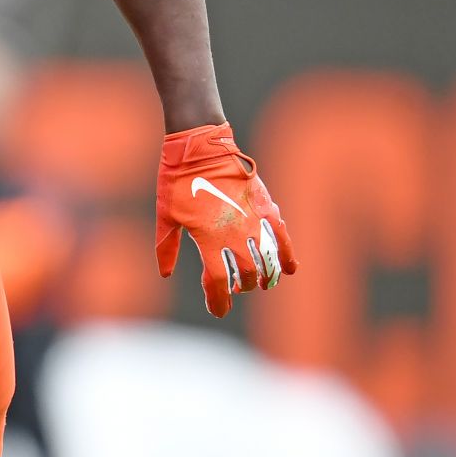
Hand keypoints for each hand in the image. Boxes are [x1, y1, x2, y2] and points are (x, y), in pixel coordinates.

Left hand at [154, 122, 296, 317]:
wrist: (201, 146)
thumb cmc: (177, 180)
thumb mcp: (165, 215)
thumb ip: (166, 247)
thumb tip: (165, 274)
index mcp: (207, 238)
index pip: (218, 281)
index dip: (219, 301)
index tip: (219, 310)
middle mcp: (234, 233)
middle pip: (247, 273)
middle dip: (243, 286)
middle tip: (236, 287)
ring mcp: (252, 220)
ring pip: (267, 259)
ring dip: (265, 276)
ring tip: (261, 283)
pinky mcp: (265, 206)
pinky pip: (282, 235)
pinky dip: (288, 254)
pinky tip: (290, 269)